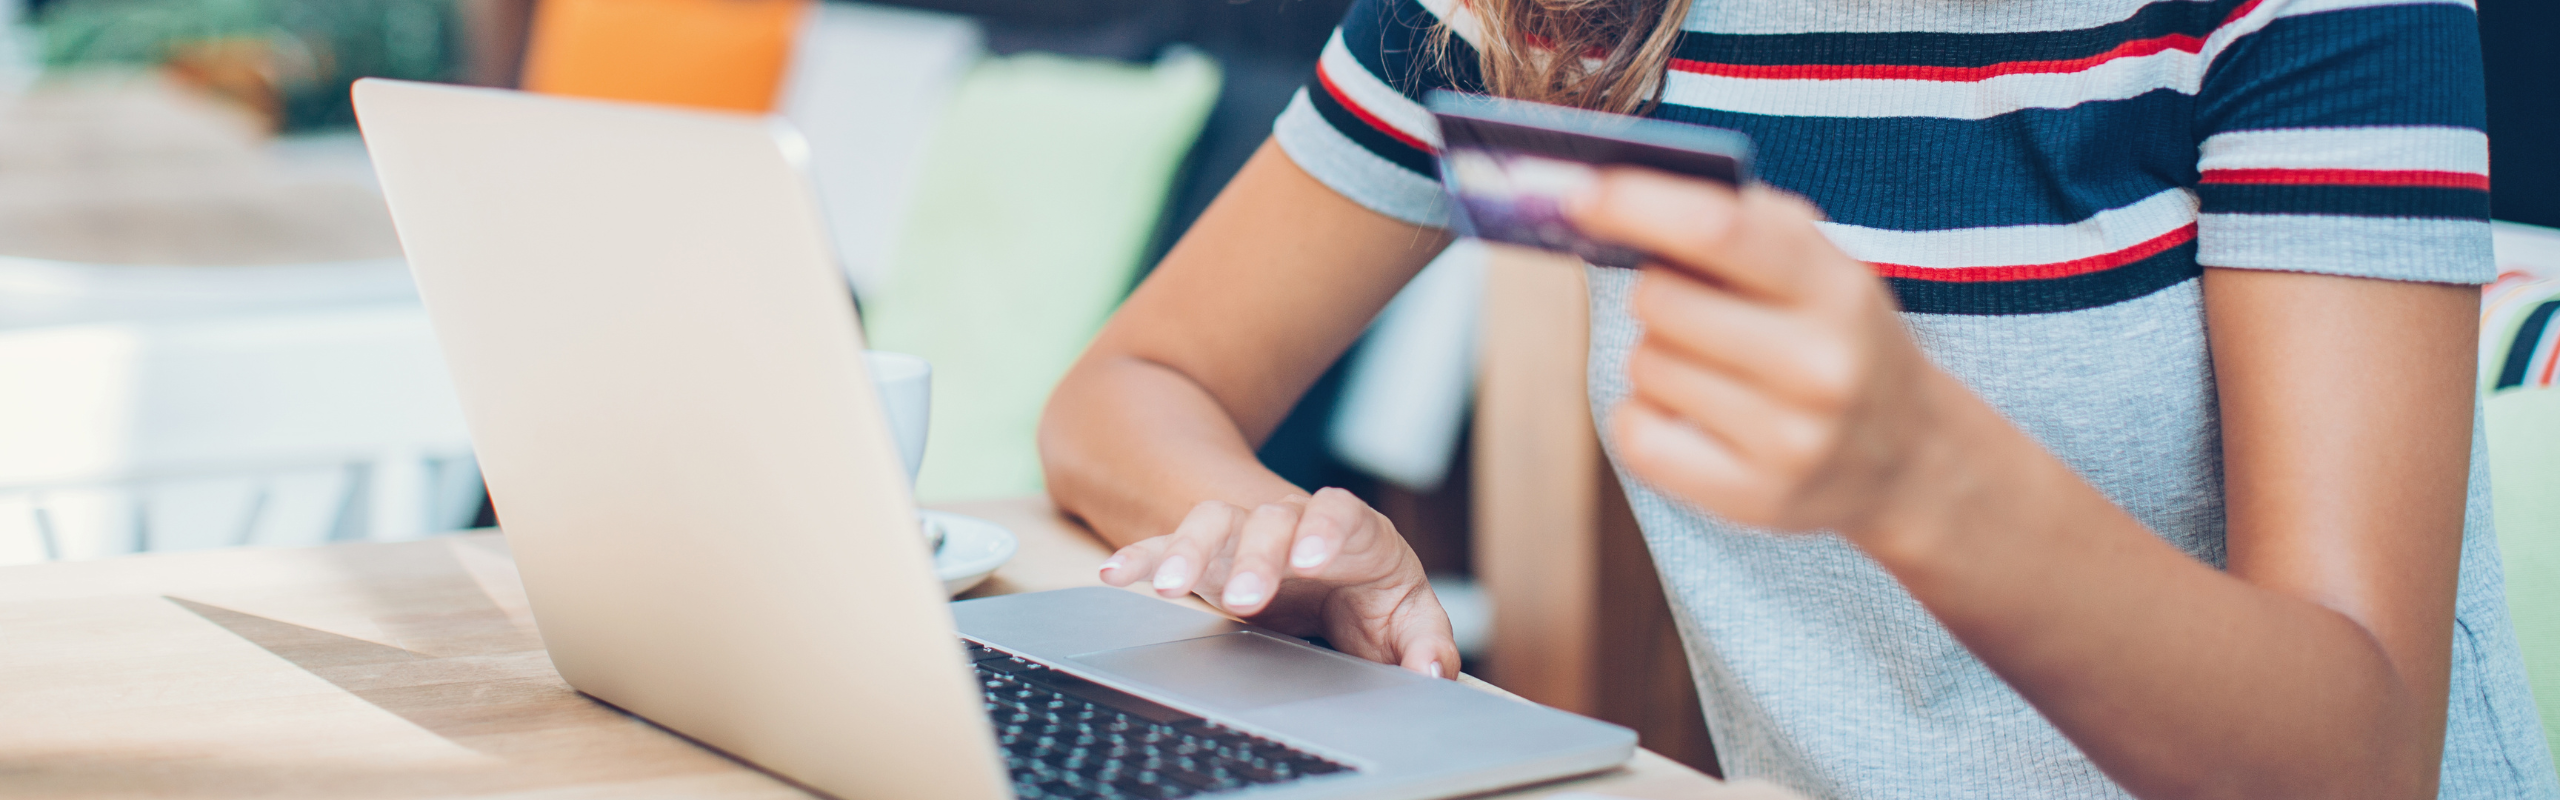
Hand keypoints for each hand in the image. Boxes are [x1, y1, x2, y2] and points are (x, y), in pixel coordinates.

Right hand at [1095, 488, 1457, 677]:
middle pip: (1271, 520)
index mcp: (1354, 532)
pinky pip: (1168, 546)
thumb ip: (1425, 644)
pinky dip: (1143, 557)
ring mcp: (1246, 535)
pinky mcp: (1209, 555)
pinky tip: (1116, 576)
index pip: (1341, 513)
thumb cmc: (1374, 594)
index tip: (1313, 557)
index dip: (1326, 528)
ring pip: (1213, 523)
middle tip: (1245, 600)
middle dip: (1256, 557)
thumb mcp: (1408, 618)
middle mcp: (1295, 523)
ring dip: (1189, 550)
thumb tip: (1432, 670)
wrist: (1335, 569)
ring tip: (1169, 589)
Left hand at [1566, 171, 1949, 540]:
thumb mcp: (1822, 267)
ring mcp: (1789, 440)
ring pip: (1645, 365)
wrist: (1908, 455)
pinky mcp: (1752, 498)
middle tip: (1691, 304)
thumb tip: (1617, 195)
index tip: (1578, 192)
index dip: (1636, 205)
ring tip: (1711, 366)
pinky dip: (1641, 415)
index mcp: (1837, 289)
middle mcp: (1819, 366)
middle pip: (1661, 301)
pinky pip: (1637, 436)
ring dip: (1656, 355)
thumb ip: (1741, 222)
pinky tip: (1685, 412)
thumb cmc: (1837, 337)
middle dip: (1656, 290)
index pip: (1718, 231)